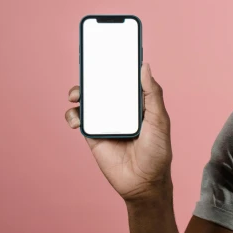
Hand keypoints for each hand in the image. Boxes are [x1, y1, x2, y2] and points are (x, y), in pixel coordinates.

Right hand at [65, 62, 172, 201]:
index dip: (117, 65)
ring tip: (76, 94)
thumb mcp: (160, 120)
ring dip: (79, 92)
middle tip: (86, 68)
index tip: (109, 49)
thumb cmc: (158, 151)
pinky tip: (76, 118)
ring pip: (88, 100)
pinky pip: (79, 120)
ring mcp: (106, 120)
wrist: (143, 183)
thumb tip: (144, 66)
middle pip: (104, 86)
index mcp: (138, 102)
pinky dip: (73, 115)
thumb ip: (152, 94)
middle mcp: (121, 109)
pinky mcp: (93, 135)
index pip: (126, 79)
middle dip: (93, 75)